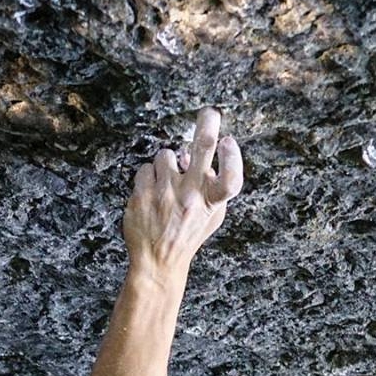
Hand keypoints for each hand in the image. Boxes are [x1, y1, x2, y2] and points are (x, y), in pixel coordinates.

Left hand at [122, 107, 242, 276]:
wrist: (157, 261)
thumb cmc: (187, 235)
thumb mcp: (211, 216)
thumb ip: (212, 187)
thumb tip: (200, 156)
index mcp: (211, 204)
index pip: (231, 178)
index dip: (232, 157)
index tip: (228, 141)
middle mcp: (190, 197)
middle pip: (203, 147)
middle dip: (208, 124)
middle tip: (210, 114)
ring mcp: (165, 194)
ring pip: (166, 155)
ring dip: (166, 166)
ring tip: (166, 188)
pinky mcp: (142, 195)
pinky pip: (146, 168)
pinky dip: (148, 178)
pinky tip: (151, 195)